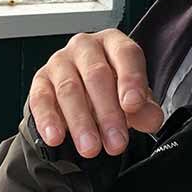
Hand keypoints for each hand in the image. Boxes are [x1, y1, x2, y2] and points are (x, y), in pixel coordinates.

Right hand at [29, 30, 163, 157]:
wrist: (82, 99)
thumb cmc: (112, 92)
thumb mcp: (134, 100)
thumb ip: (145, 109)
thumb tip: (151, 118)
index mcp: (114, 43)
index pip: (125, 54)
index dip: (131, 79)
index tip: (133, 105)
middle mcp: (85, 47)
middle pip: (97, 74)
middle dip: (108, 112)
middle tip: (116, 143)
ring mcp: (59, 62)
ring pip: (69, 89)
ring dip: (81, 122)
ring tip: (91, 148)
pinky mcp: (40, 81)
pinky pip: (41, 99)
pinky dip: (48, 120)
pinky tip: (56, 137)